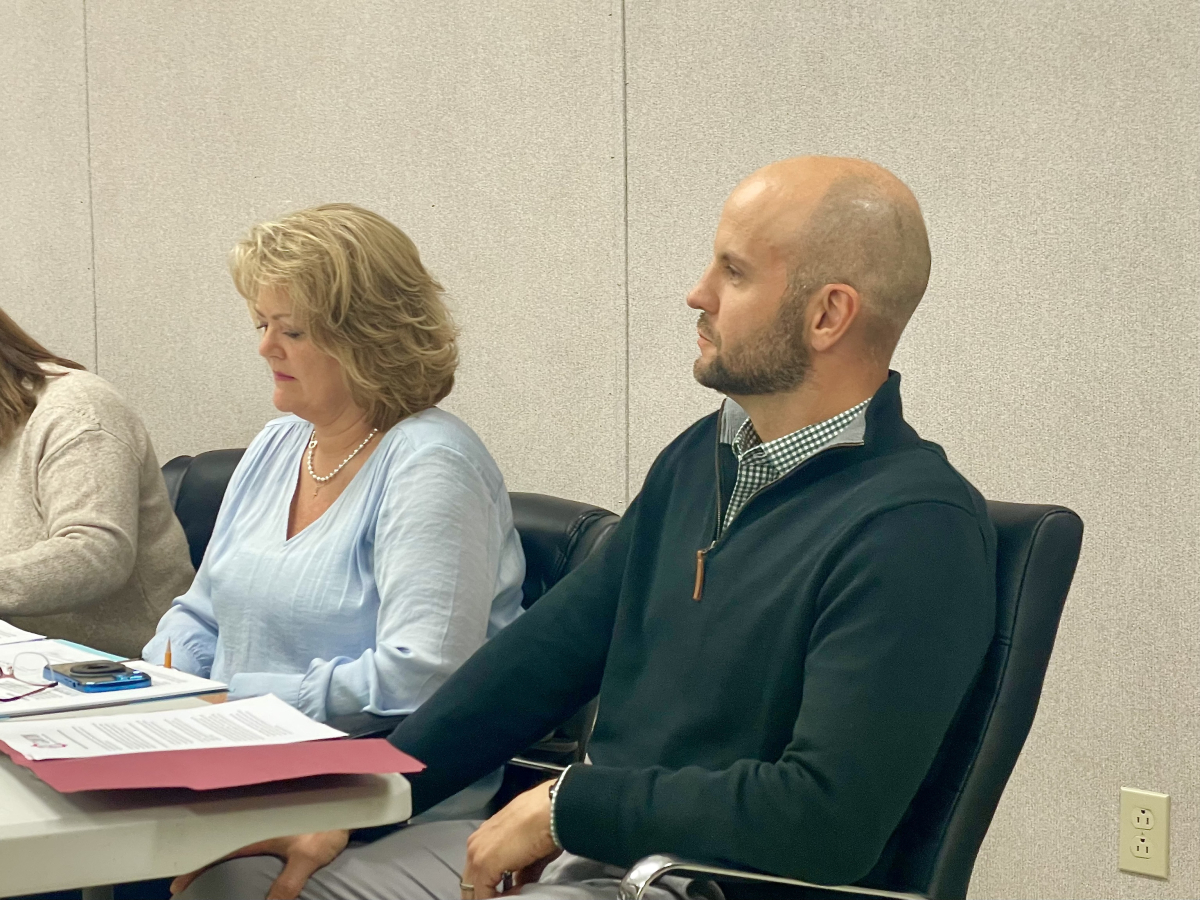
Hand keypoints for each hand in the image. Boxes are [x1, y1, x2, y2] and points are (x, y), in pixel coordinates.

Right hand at [169, 829, 349, 898]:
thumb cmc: (328, 825)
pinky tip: (230, 854)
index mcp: (257, 827)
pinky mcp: (274, 815)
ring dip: (214, 848)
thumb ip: (287, 885)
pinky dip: (232, 842)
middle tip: (181, 882)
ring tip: (199, 871)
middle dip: (199, 858)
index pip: (219, 848)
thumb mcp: (306, 859)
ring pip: (229, 831)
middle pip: (218, 838)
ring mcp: (263, 815)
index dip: (196, 866)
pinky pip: (244, 828)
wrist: (348, 800)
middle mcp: (256, 819)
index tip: (178, 885)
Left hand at [462, 781, 558, 897]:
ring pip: (472, 889)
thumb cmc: (545, 823)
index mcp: (483, 837)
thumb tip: (518, 885)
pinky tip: (511, 898)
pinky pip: (482, 894)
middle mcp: (475, 844)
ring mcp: (477, 854)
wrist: (550, 811)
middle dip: (485, 894)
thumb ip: (520, 872)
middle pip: (470, 882)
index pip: (476, 872)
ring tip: (507, 899)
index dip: (487, 888)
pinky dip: (496, 899)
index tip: (503, 894)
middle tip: (502, 899)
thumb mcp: (529, 851)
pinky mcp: (484, 865)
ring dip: (490, 896)